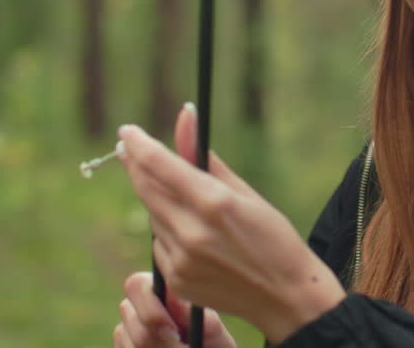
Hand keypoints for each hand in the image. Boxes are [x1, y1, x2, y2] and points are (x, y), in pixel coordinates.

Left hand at [118, 106, 344, 343]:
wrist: (286, 297)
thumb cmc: (272, 236)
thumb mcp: (244, 191)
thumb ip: (203, 157)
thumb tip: (185, 116)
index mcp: (213, 202)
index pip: (160, 165)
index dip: (138, 145)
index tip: (127, 131)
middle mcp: (191, 231)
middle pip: (147, 188)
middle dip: (136, 165)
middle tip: (129, 148)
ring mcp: (181, 259)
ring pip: (153, 215)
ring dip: (158, 200)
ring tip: (186, 200)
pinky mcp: (176, 280)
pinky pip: (159, 243)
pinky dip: (168, 231)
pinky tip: (193, 234)